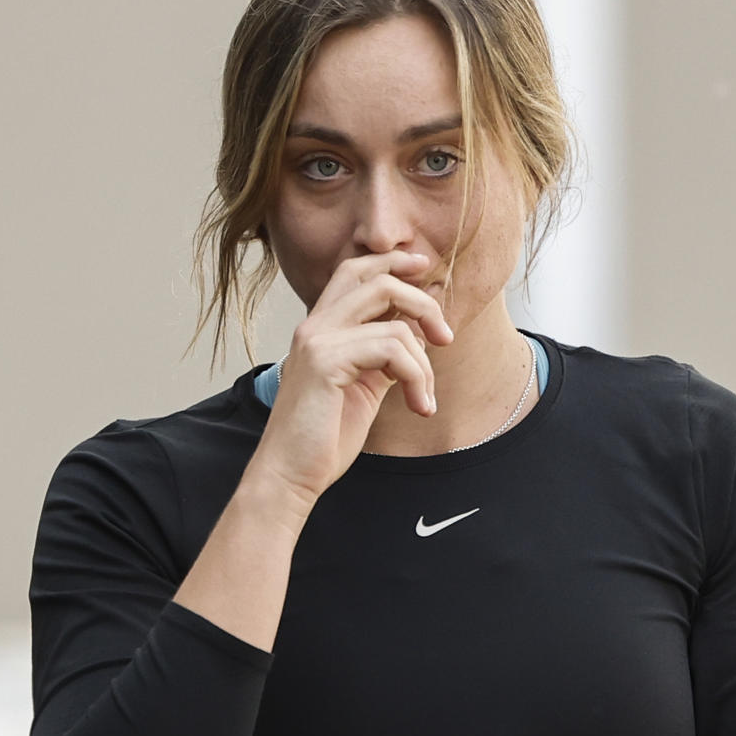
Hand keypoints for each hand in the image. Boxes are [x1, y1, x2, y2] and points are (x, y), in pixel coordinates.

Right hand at [249, 249, 455, 504]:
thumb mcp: (363, 386)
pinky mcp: (325, 362)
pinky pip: (392, 350)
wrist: (290, 474)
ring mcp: (316, 341)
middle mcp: (314, 326)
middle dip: (421, 301)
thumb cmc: (324, 438)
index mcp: (319, 329)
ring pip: (393, 320)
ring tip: (424, 397)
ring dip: (424, 362)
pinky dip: (417, 378)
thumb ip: (383, 355)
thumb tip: (417, 333)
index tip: (424, 269)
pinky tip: (419, 407)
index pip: (354, 271)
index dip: (392, 262)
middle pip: (375, 279)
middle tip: (445, 337)